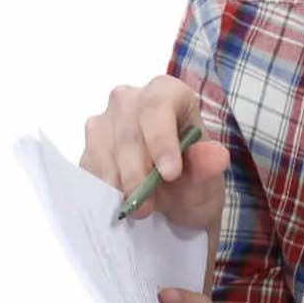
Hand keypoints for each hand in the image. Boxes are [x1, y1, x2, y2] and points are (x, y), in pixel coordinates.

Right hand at [80, 76, 229, 228]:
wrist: (173, 203)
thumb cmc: (193, 181)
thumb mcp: (208, 180)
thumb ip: (209, 166)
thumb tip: (216, 156)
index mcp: (169, 93)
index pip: (158, 105)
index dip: (161, 139)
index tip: (170, 174)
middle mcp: (131, 100)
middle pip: (127, 131)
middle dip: (137, 173)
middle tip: (149, 207)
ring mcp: (104, 122)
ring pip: (103, 150)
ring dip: (119, 184)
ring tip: (141, 209)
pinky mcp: (87, 147)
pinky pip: (88, 166)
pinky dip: (102, 189)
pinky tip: (120, 201)